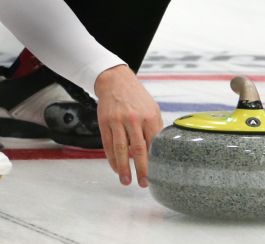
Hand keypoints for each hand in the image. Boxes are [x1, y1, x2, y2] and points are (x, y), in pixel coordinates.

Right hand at [94, 65, 162, 187]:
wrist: (115, 81)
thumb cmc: (136, 97)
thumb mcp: (152, 108)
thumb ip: (156, 128)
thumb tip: (160, 150)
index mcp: (148, 116)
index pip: (153, 144)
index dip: (154, 161)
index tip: (157, 174)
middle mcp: (133, 119)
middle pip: (138, 149)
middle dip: (141, 169)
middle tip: (143, 183)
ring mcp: (117, 121)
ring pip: (121, 149)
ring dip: (123, 168)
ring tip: (126, 181)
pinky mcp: (104, 123)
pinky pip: (108, 145)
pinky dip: (112, 158)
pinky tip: (116, 168)